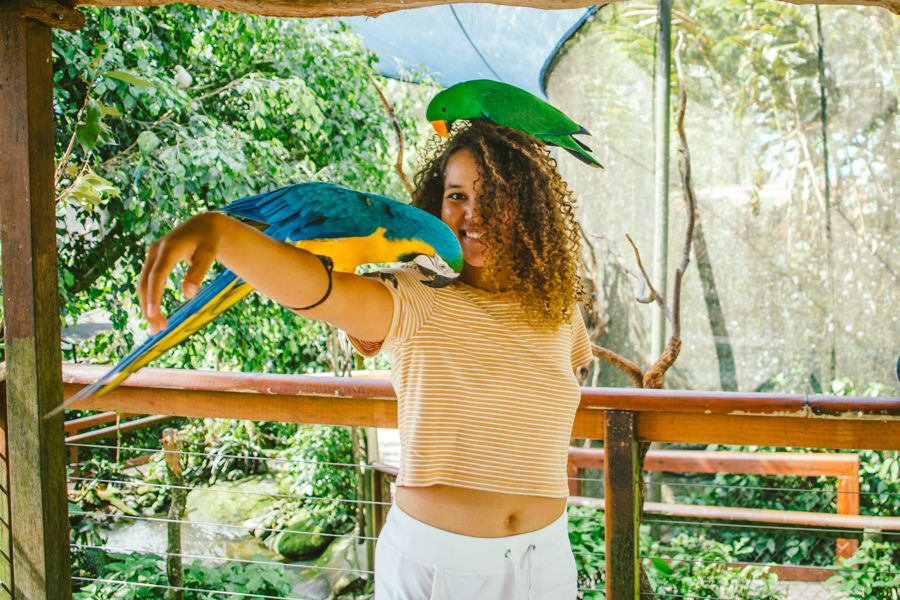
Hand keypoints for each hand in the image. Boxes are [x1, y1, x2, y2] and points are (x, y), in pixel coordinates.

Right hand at [138, 212, 226, 333]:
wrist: (204, 226)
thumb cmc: (209, 241)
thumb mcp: (209, 254)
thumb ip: (199, 272)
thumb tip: (189, 294)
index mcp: (168, 248)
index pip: (157, 276)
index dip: (153, 296)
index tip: (152, 315)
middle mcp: (155, 251)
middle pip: (145, 282)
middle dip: (149, 306)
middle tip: (158, 330)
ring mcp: (152, 255)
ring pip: (143, 284)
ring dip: (148, 305)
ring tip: (158, 328)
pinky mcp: (153, 261)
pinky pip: (147, 282)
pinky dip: (150, 298)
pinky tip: (156, 314)